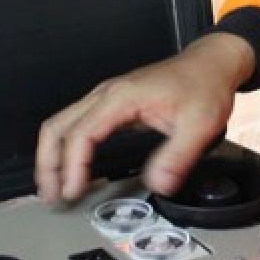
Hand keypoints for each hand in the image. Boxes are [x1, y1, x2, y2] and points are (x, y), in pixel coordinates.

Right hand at [34, 32, 256, 200]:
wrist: (211, 64)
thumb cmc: (204, 86)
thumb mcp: (200, 124)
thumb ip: (178, 156)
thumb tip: (158, 184)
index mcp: (122, 97)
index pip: (81, 134)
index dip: (72, 166)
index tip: (73, 191)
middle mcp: (107, 94)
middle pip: (58, 127)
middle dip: (48, 163)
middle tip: (50, 196)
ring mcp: (107, 97)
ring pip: (62, 124)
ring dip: (52, 156)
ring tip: (53, 187)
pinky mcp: (112, 103)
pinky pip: (77, 124)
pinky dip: (66, 147)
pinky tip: (72, 167)